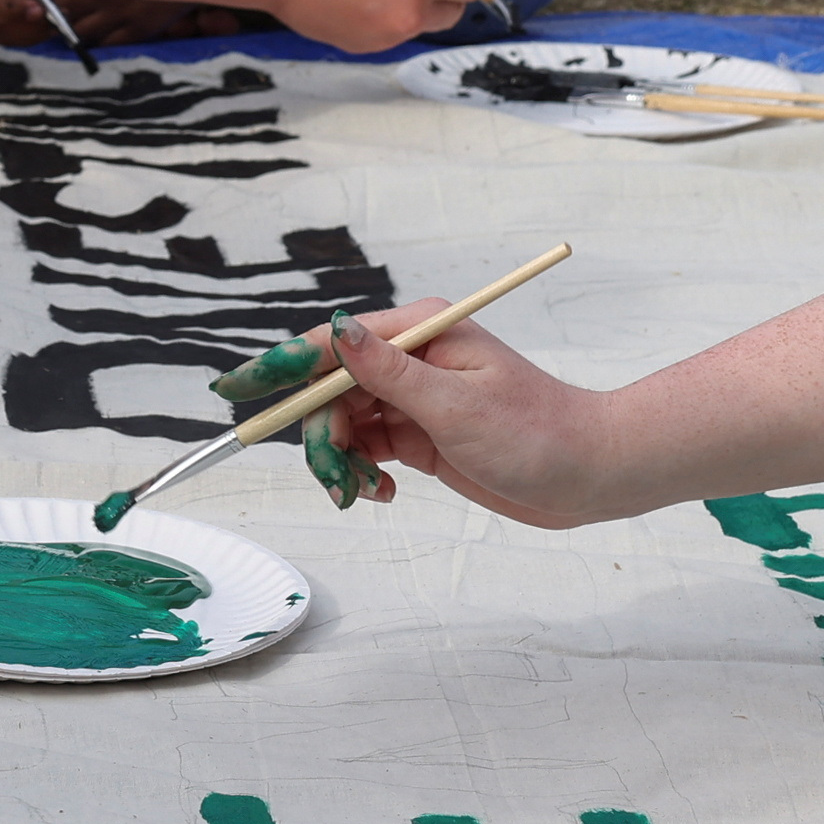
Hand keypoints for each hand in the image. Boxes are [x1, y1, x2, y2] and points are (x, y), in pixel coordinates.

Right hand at [309, 307, 627, 529]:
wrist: (587, 475)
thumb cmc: (536, 433)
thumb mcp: (456, 405)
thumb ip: (389, 372)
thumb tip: (336, 331)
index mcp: (421, 331)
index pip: (332, 342)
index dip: (281, 365)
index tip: (235, 391)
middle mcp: (412, 357)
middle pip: (330, 389)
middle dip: (320, 434)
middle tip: (333, 479)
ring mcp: (415, 397)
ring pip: (343, 422)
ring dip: (339, 459)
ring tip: (363, 493)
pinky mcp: (420, 433)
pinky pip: (365, 447)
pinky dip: (361, 472)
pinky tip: (380, 492)